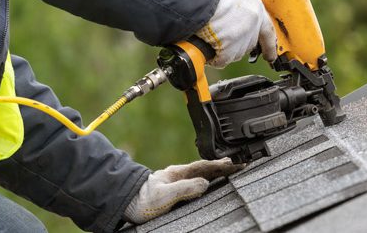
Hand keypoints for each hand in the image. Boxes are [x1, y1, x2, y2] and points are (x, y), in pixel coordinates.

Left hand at [123, 158, 242, 223]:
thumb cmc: (141, 201)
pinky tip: (211, 181)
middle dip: (224, 165)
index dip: (223, 165)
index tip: (237, 163)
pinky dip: (208, 178)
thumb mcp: (164, 195)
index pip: (206, 166)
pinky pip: (197, 180)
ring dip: (217, 171)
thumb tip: (205, 183)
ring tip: (231, 169)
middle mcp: (179, 174)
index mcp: (178, 173)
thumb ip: (184, 189)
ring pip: (202, 173)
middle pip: (206, 167)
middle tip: (241, 163)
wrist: (126, 203)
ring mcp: (177, 180)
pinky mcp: (175, 189)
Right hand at [195, 0, 276, 67]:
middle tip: (222, 38)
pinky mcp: (230, 49)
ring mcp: (242, 38)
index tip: (271, 56)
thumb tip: (236, 20)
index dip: (269, 46)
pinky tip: (207, 45)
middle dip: (236, 44)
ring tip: (210, 35)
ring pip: (235, 53)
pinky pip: (222, 60)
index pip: (268, 32)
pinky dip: (214, 57)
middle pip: (248, 44)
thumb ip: (240, 10)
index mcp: (255, 8)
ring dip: (223, 50)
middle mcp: (253, 24)